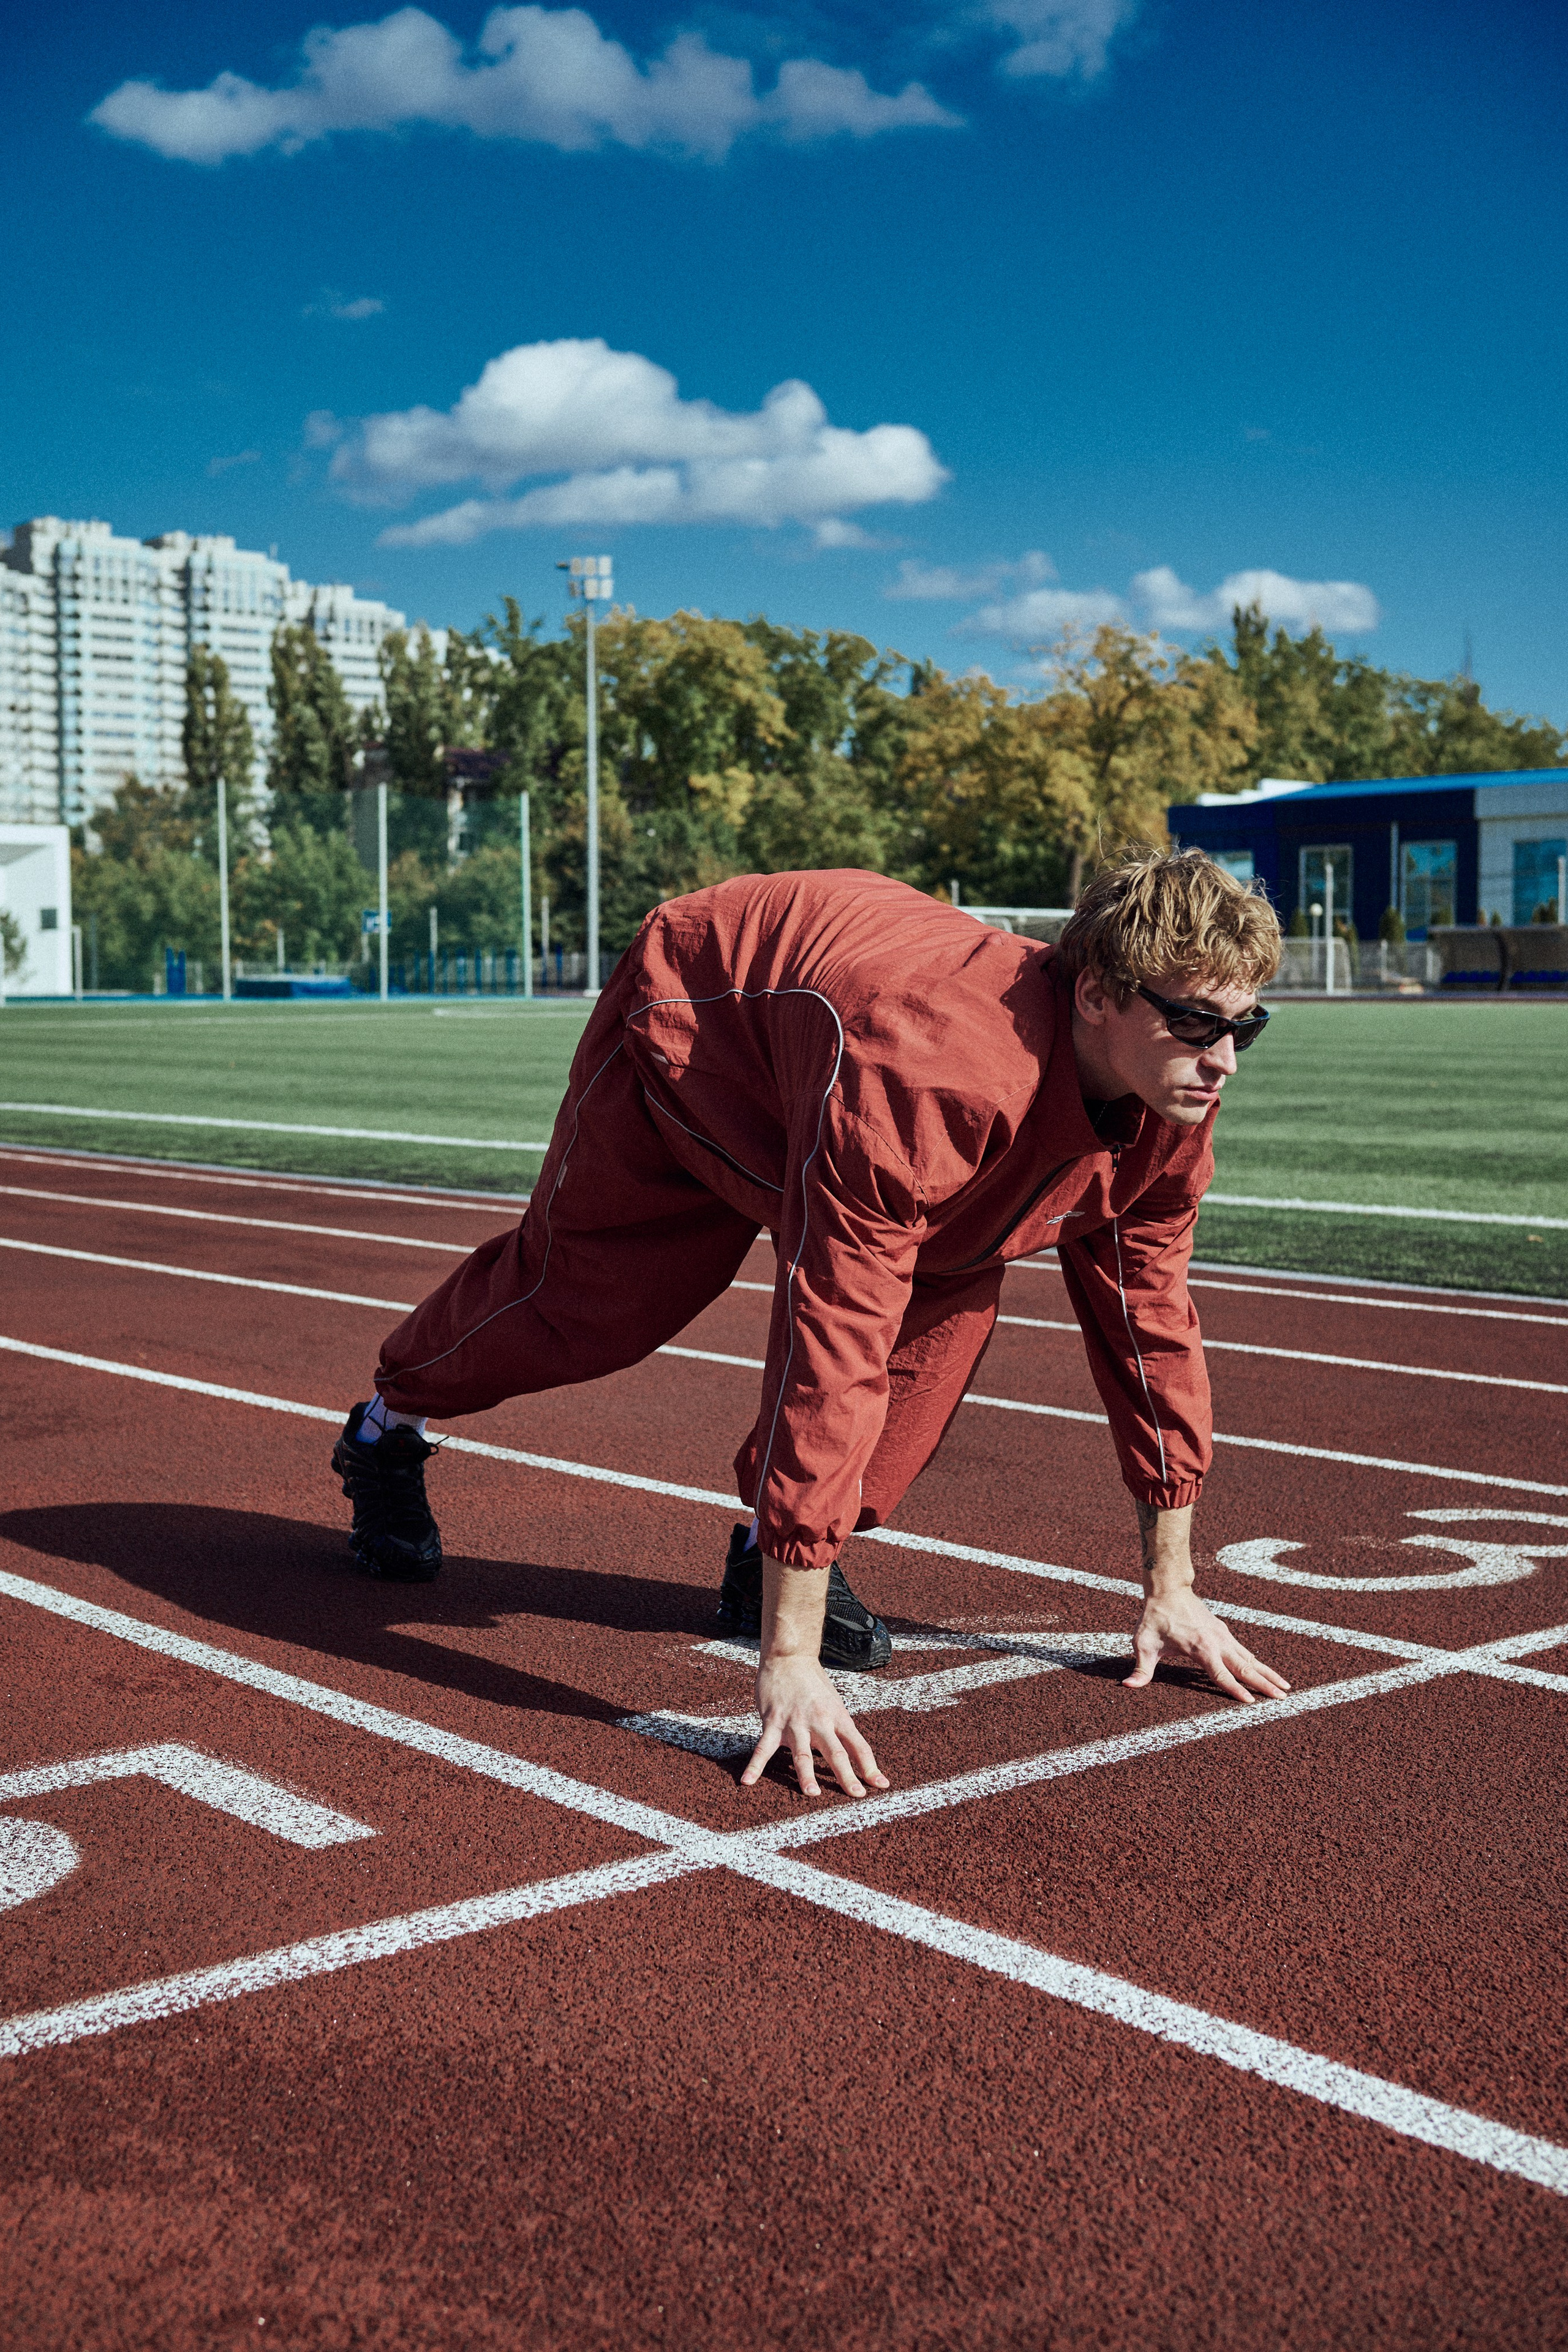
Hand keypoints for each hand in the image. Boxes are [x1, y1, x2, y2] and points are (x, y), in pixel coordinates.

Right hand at [740, 1653, 888, 1796]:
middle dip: (846, 1776)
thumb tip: (851, 1756)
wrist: (790, 1656)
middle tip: (855, 1795)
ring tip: (812, 1793)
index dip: (871, 1767)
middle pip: (836, 1753)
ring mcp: (795, 1723)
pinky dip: (755, 1765)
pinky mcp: (773, 1722)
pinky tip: (748, 1781)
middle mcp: (820, 1722)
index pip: (859, 1746)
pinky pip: (763, 1747)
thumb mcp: (834, 1704)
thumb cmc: (813, 1683)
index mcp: (838, 1718)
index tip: (881, 1786)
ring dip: (806, 1775)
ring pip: (802, 1754)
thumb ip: (840, 1730)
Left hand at [1124, 1588, 1290, 1705]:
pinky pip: (1244, 1652)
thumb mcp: (1143, 1643)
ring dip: (1268, 1674)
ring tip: (1286, 1689)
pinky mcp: (1224, 1633)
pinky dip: (1258, 1663)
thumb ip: (1141, 1667)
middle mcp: (1217, 1642)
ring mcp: (1223, 1636)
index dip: (1234, 1690)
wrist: (1169, 1589)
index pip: (1220, 1674)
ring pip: (1250, 1659)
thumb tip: (1128, 1685)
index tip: (1251, 1703)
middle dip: (1264, 1684)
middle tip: (1283, 1699)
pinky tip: (1267, 1672)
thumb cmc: (1155, 1618)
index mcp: (1200, 1648)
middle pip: (1245, 1667)